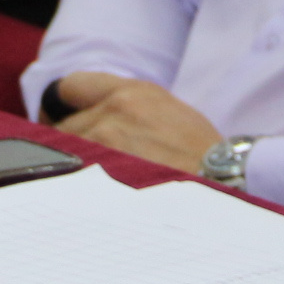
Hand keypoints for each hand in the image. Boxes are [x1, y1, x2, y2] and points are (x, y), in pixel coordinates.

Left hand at [45, 73, 225, 174]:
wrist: (222, 181)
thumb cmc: (204, 157)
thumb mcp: (170, 114)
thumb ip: (132, 110)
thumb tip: (101, 120)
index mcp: (134, 91)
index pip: (72, 86)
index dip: (62, 106)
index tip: (61, 121)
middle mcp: (115, 107)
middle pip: (63, 125)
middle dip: (69, 145)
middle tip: (81, 166)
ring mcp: (104, 138)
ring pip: (63, 152)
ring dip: (73, 168)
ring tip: (92, 187)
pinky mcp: (100, 168)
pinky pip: (70, 173)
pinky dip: (73, 185)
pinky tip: (85, 197)